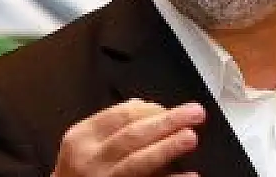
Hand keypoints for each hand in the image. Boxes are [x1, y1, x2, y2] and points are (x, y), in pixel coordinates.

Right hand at [51, 98, 205, 176]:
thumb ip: (112, 125)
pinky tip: (190, 176)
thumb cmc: (80, 172)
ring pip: (138, 163)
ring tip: (191, 137)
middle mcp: (90, 160)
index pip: (122, 115)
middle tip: (195, 113)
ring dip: (167, 148)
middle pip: (133, 135)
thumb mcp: (86, 143)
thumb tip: (148, 106)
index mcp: (82, 137)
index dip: (153, 110)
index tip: (173, 110)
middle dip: (167, 122)